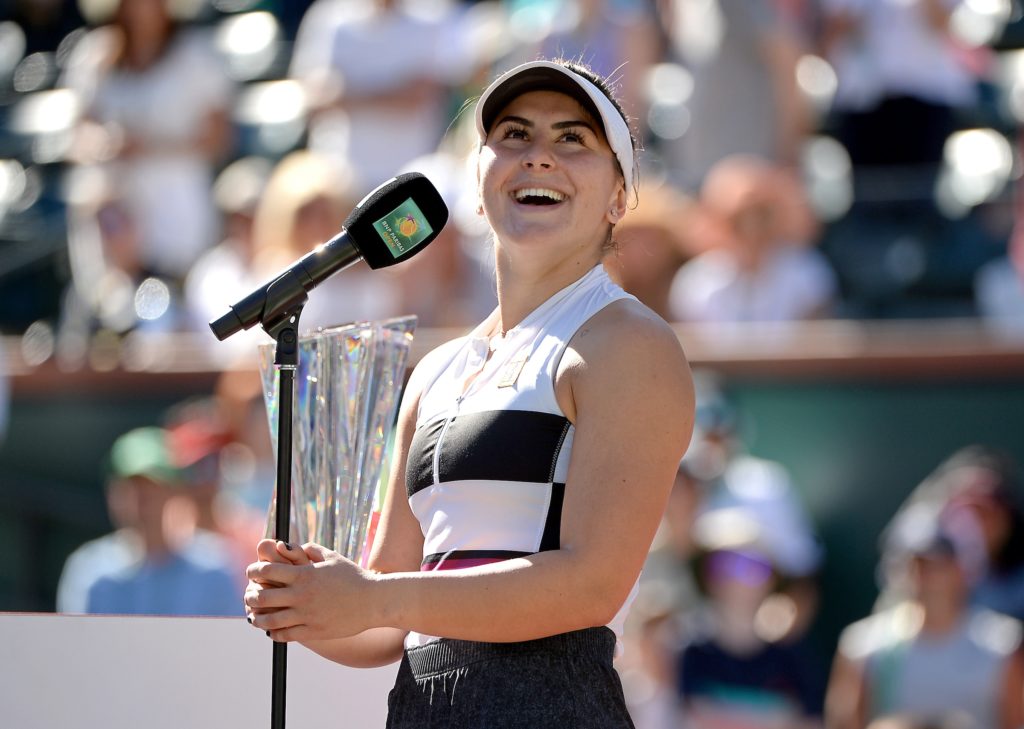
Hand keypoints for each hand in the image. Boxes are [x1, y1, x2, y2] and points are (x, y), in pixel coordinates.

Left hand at [244, 543, 376, 642]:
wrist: (373, 601)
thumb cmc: (353, 577)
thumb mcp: (333, 557)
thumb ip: (311, 550)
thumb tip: (293, 546)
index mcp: (305, 575)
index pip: (267, 570)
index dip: (254, 570)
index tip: (252, 572)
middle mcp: (302, 595)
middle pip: (262, 596)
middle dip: (250, 595)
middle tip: (249, 595)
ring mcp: (306, 615)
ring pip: (269, 620)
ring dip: (257, 618)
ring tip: (254, 616)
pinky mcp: (313, 631)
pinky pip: (284, 635)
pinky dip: (273, 633)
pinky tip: (272, 629)